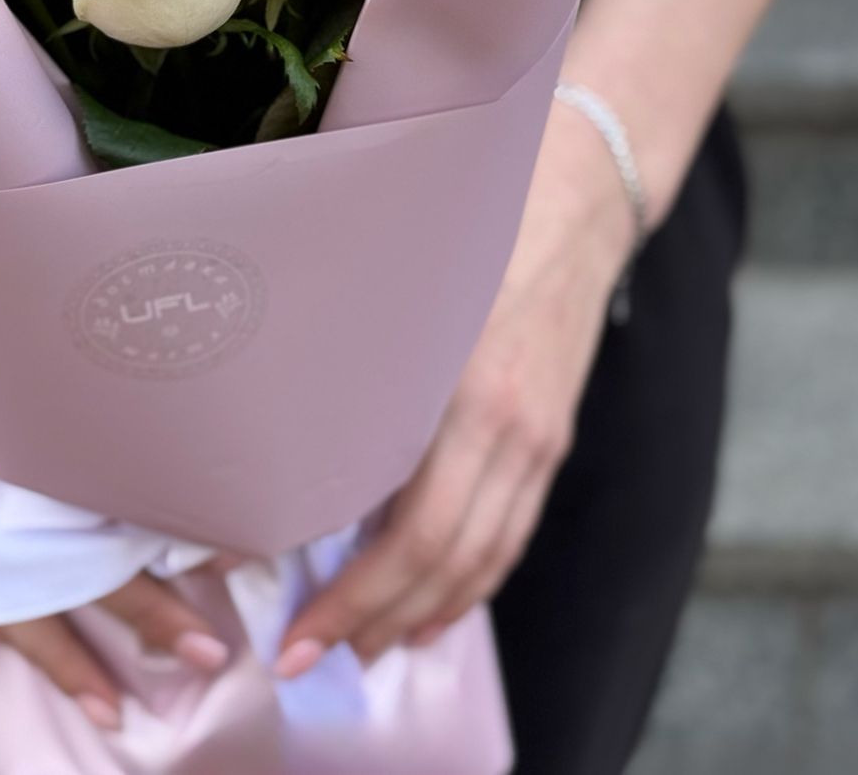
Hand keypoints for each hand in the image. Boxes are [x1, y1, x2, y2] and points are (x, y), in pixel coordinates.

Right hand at [0, 212, 232, 729]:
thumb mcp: (29, 312)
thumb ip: (89, 373)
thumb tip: (179, 425)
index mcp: (5, 411)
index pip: (95, 511)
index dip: (153, 559)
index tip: (220, 585)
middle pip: (55, 565)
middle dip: (133, 616)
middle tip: (204, 655)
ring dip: (62, 653)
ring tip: (114, 702)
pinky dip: (1, 623)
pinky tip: (41, 655)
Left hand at [275, 99, 637, 673]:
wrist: (577, 198)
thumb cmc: (473, 226)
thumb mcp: (405, 288)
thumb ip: (355, 363)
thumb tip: (281, 431)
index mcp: (467, 396)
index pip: (411, 536)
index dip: (354, 598)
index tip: (299, 634)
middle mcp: (512, 430)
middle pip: (446, 564)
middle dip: (377, 623)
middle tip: (313, 659)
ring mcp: (541, 438)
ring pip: (485, 559)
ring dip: (425, 615)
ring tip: (370, 650)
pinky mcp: (552, 433)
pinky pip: (514, 529)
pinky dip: (475, 581)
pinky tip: (441, 609)